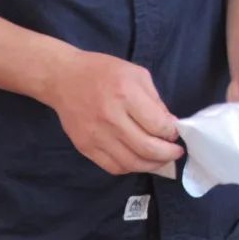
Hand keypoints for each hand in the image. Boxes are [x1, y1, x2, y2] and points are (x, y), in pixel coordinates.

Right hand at [40, 48, 184, 175]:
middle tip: (175, 152)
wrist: (63, 79)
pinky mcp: (85, 147)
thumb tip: (170, 126)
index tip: (175, 133)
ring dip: (151, 165)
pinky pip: (113, 167)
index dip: (172, 133)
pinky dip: (130, 168)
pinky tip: (137, 160)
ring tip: (159, 160)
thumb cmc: (102, 72)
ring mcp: (96, 136)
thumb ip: (155, 101)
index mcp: (126, 94)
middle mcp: (111, 118)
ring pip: (131, 163)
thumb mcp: (136, 75)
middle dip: (168, 154)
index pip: (158, 125)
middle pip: (147, 148)